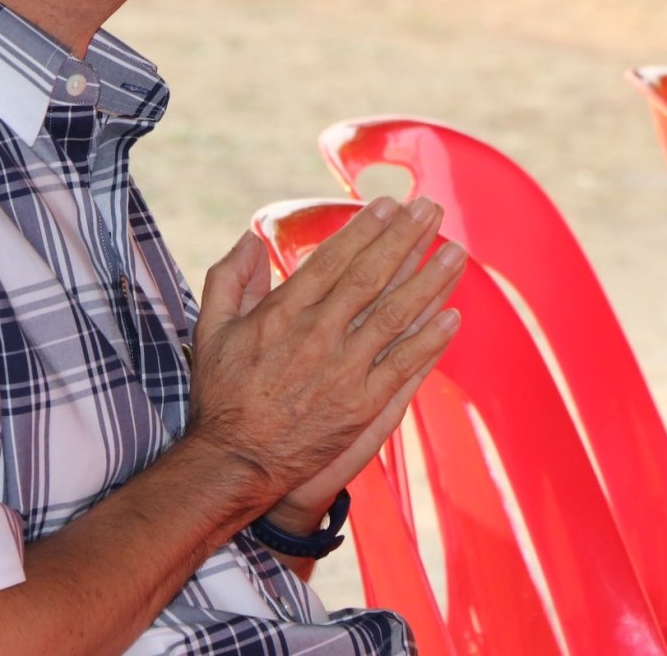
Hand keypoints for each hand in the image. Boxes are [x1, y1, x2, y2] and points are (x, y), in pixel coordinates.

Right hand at [186, 198, 464, 515]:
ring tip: (455, 252)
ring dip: (429, 281)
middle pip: (370, 278)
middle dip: (404, 240)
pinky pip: (404, 367)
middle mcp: (317, 336)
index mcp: (282, 314)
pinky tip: (452, 316)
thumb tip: (250, 238)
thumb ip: (229, 279)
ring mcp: (343, 371)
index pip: (331, 261)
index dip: (363, 231)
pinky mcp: (362, 406)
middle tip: (431, 210)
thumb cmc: (221, 394)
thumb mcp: (211, 328)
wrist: (236, 461)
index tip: (388, 205)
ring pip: (395, 316)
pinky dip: (430, 341)